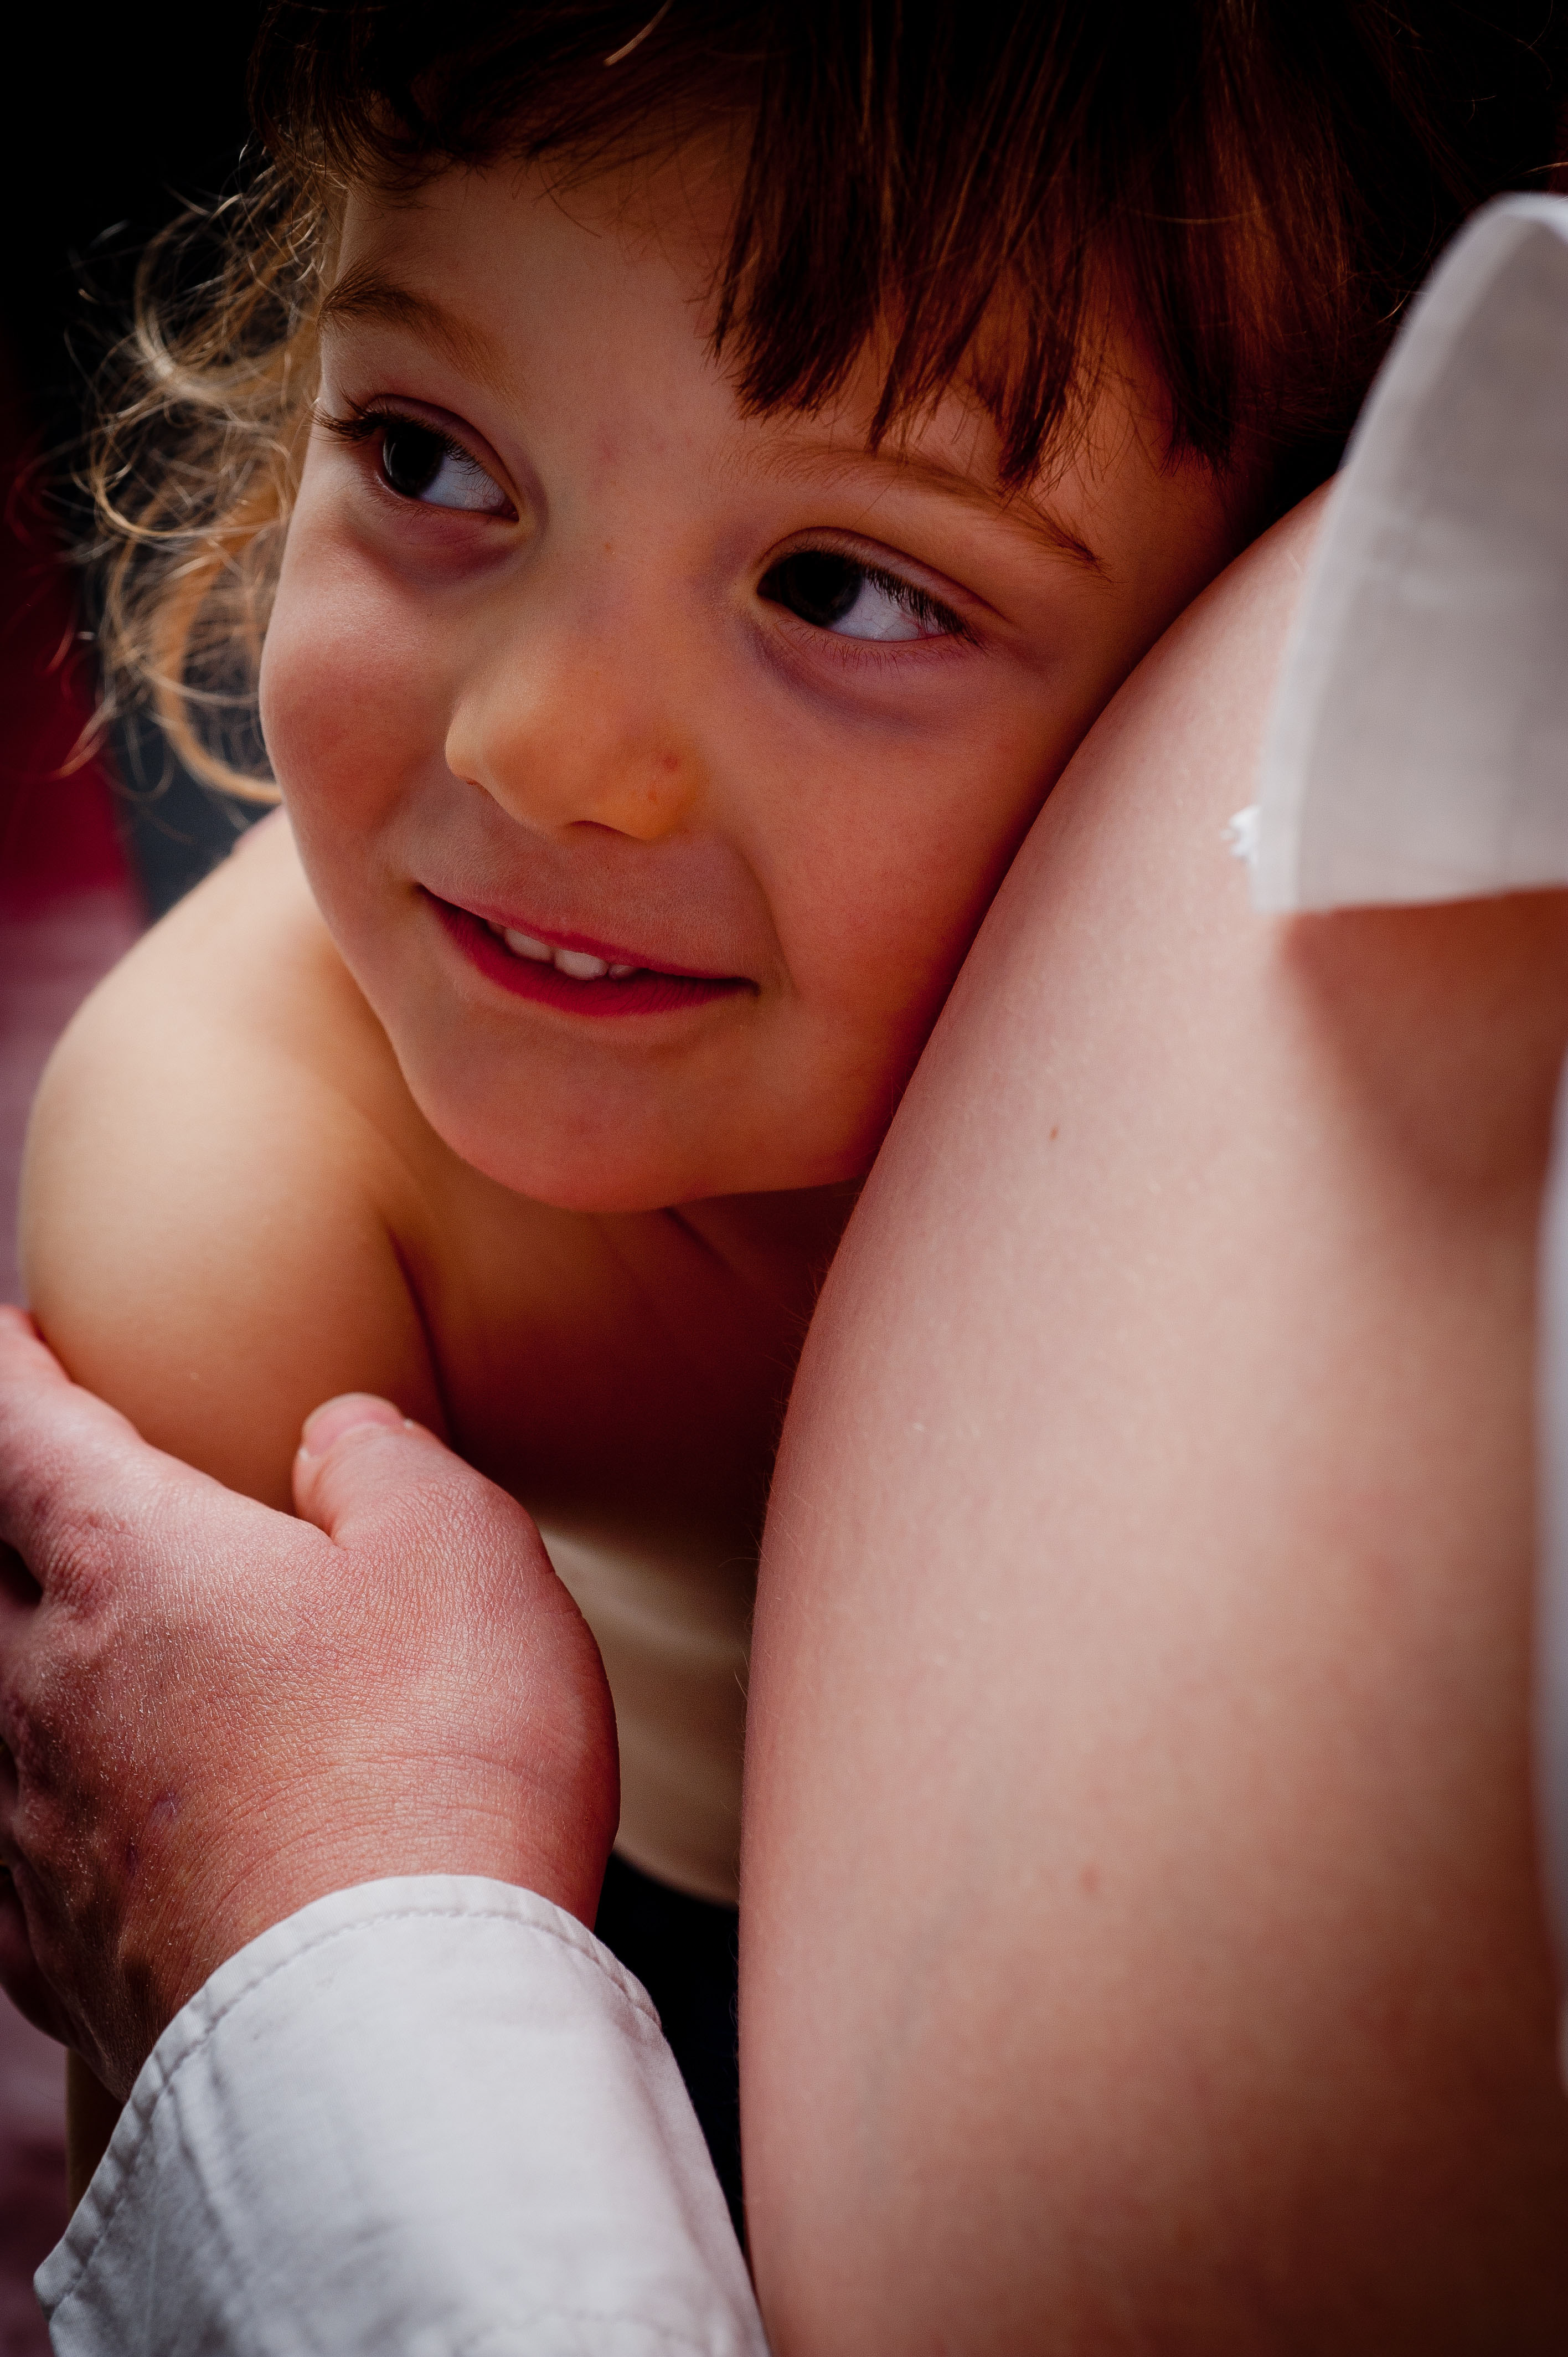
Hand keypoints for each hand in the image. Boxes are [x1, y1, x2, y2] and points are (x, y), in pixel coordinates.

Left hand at [0, 1306, 616, 2098]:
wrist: (390, 2040)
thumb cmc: (438, 1766)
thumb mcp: (461, 1547)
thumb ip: (380, 1458)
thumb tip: (330, 1436)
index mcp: (126, 1561)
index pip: (16, 1426)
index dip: (14, 1370)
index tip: (20, 1340)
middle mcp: (41, 1690)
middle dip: (14, 1521)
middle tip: (63, 1495)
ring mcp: (33, 1836)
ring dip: (29, 1667)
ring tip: (86, 1655)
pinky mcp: (56, 1961)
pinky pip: (9, 1856)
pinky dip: (37, 1812)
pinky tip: (87, 1829)